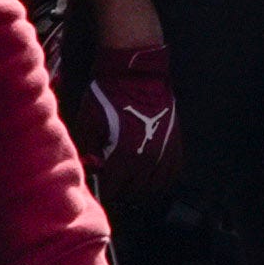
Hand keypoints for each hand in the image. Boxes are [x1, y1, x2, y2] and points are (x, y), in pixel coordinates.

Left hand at [78, 41, 183, 202]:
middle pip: (135, 191)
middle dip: (121, 189)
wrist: (137, 74)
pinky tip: (149, 174)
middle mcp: (149, 159)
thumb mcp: (88, 121)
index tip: (99, 183)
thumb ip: (88, 150)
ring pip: (155, 186)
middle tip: (112, 181)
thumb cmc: (108, 96)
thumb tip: (94, 167)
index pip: (114, 189)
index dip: (104, 189)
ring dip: (141, 187)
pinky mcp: (176, 144)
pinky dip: (161, 179)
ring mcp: (165, 152)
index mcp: (126, 155)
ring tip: (130, 180)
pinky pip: (172, 173)